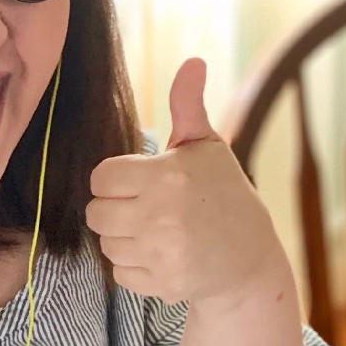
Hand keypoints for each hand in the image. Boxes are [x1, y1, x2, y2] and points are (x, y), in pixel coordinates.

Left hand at [86, 58, 286, 306]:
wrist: (249, 257)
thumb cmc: (223, 194)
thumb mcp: (207, 146)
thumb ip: (188, 106)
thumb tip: (192, 61)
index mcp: (166, 176)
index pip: (101, 178)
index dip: (114, 179)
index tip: (136, 182)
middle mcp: (160, 216)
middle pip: (96, 213)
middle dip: (113, 209)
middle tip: (142, 208)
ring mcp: (161, 253)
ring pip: (106, 244)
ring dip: (122, 238)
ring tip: (154, 231)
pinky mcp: (162, 283)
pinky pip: (119, 273)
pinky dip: (133, 266)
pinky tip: (159, 255)